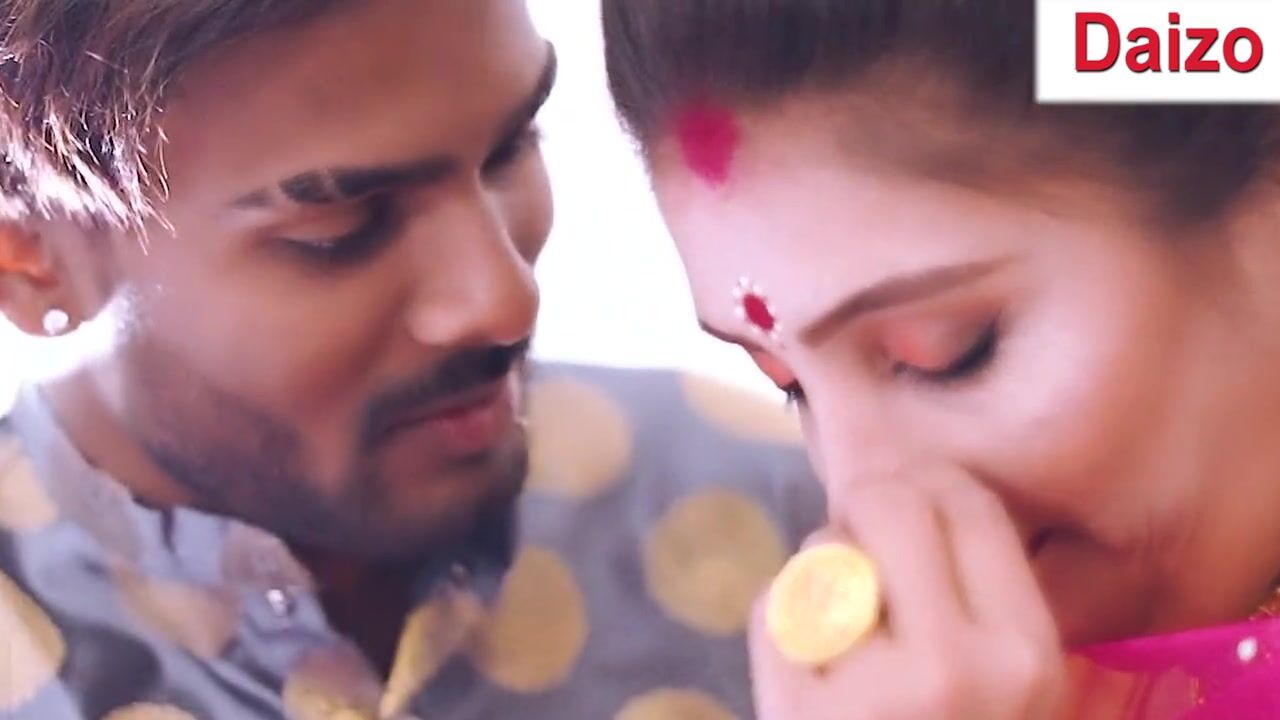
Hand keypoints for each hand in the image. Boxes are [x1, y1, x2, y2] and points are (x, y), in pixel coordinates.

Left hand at [751, 465, 1066, 719]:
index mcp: (1029, 656)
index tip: (904, 497)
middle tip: (857, 544)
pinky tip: (809, 673)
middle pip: (890, 502)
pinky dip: (780, 628)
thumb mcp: (1011, 690)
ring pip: (820, 552)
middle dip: (864, 510)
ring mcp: (874, 695)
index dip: (927, 484)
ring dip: (819, 574)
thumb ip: (973, 600)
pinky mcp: (799, 717)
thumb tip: (910, 488)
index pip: (971, 504)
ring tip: (843, 635)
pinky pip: (771, 612)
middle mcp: (961, 668)